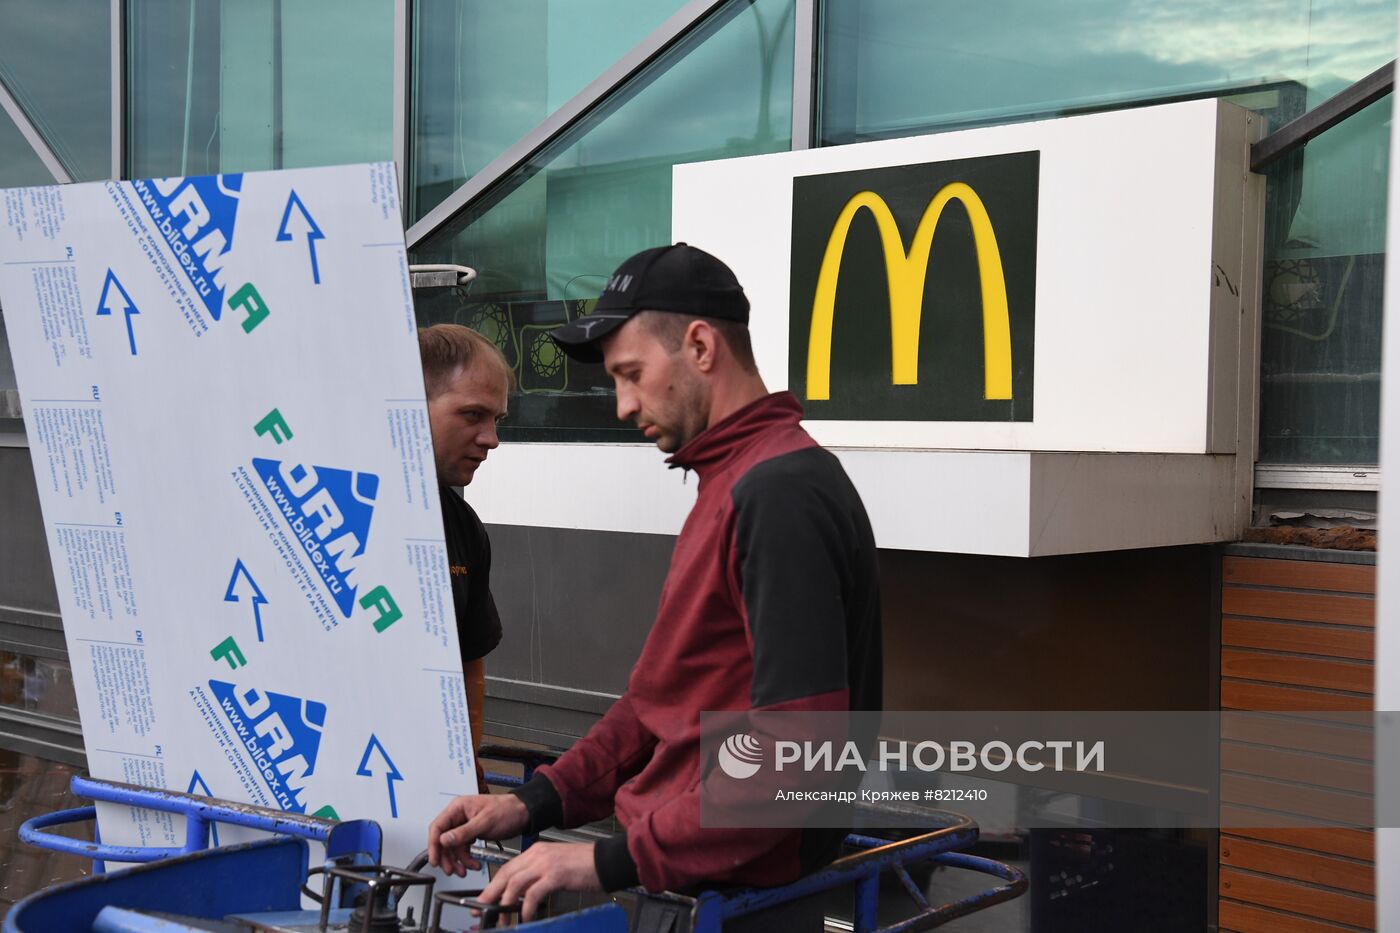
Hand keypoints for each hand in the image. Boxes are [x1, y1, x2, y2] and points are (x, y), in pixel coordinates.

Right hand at [427, 793, 528, 875]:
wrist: (524, 813)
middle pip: (443, 840)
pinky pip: (463, 849)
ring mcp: (464, 825)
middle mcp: (458, 816)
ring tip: (464, 871)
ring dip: (458, 861)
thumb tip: (444, 840)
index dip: (433, 845)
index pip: (437, 827)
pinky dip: (467, 858)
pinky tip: (473, 865)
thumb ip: (463, 832)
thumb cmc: (507, 810)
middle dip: (447, 857)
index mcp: (458, 807)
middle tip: (450, 870)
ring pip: (453, 847)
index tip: (435, 860)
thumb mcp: (485, 822)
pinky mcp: (472, 833)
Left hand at [476, 842, 600, 921]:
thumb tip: (521, 896)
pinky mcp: (556, 875)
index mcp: (536, 852)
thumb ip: (538, 877)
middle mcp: (538, 855)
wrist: (606, 860)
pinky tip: (526, 917)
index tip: (484, 900)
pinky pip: (533, 894)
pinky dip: (526, 908)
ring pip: (515, 884)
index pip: (507, 868)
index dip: (493, 886)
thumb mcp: (556, 866)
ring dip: (505, 905)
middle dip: (491, 895)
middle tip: (483, 912)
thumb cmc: (585, 866)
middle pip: (506, 875)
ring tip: (503, 920)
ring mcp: (546, 864)